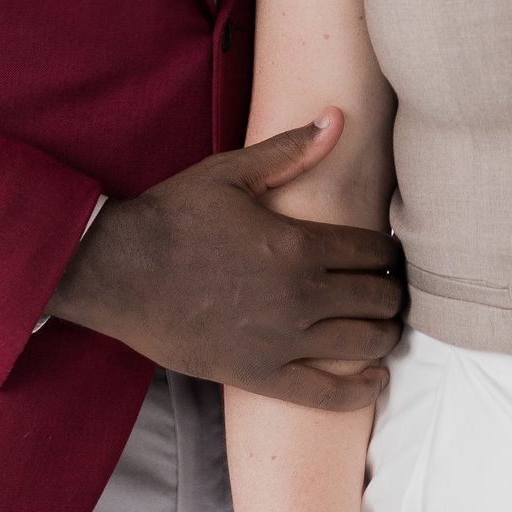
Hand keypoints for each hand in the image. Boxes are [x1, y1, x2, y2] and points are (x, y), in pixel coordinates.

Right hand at [47, 110, 403, 407]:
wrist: (118, 272)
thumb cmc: (173, 216)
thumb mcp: (232, 173)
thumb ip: (291, 150)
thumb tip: (337, 116)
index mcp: (298, 243)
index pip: (375, 252)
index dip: (391, 253)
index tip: (390, 255)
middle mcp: (299, 295)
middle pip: (378, 299)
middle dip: (393, 293)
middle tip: (392, 290)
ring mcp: (281, 340)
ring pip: (364, 344)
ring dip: (385, 334)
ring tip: (386, 326)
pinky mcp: (258, 374)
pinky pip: (325, 395)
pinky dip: (360, 391)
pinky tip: (377, 381)